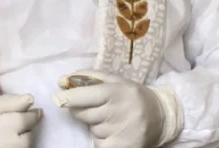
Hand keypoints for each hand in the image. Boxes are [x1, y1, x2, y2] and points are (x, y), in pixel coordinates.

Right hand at [0, 94, 42, 147]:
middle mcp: (7, 145)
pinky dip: (16, 146)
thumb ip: (11, 101)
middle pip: (29, 135)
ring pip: (25, 145)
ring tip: (7, 134)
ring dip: (22, 138)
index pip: (27, 120)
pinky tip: (6, 142)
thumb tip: (31, 100)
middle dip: (25, 127)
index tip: (32, 111)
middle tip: (13, 123)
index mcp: (0, 126)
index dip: (32, 114)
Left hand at [53, 70, 180, 147]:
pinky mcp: (123, 147)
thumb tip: (62, 81)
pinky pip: (99, 144)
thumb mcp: (114, 80)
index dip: (70, 97)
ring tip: (112, 119)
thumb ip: (88, 77)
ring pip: (92, 128)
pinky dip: (102, 139)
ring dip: (95, 124)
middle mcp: (119, 111)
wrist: (161, 116)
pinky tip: (113, 132)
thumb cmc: (131, 95)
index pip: (87, 95)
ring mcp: (121, 131)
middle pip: (84, 114)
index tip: (57, 98)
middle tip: (97, 107)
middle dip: (82, 110)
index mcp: (116, 91)